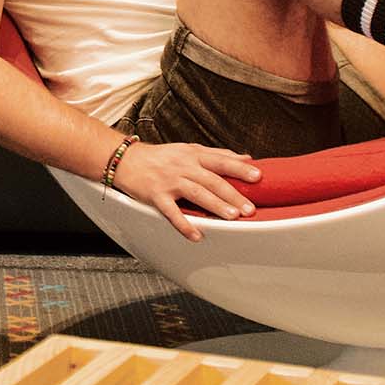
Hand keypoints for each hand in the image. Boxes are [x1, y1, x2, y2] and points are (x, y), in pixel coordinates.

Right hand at [112, 141, 260, 242]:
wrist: (125, 160)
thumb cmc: (160, 157)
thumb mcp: (188, 150)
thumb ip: (216, 154)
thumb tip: (245, 157)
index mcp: (193, 155)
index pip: (221, 161)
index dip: (240, 168)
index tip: (258, 177)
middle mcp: (183, 167)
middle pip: (212, 180)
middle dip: (232, 195)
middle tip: (249, 208)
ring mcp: (169, 181)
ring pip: (196, 194)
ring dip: (215, 206)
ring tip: (232, 217)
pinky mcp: (156, 196)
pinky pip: (171, 212)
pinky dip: (184, 224)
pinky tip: (196, 235)